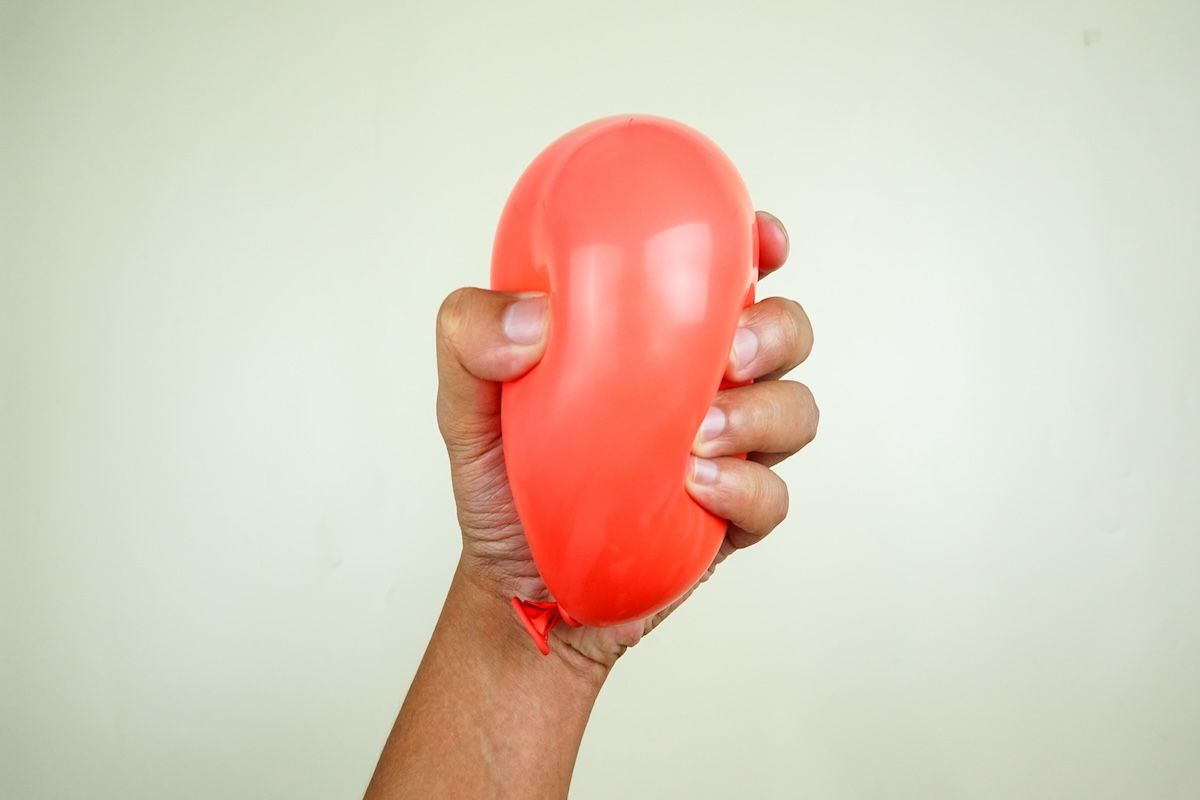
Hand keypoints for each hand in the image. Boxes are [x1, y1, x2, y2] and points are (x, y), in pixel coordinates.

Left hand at [436, 211, 816, 667]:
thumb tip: (534, 317)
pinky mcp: (731, 515)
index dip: (757, 244)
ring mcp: (724, 449)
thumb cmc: (501, 484)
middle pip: (783, 331)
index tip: (760, 240)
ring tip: (698, 437)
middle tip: (727, 355)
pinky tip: (696, 489)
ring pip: (794, 409)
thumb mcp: (465, 404)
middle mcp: (698, 383)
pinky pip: (773, 495)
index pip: (722, 272)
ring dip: (762, 413)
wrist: (515, 589)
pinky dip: (746, 488)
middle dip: (775, 332)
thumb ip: (470, 340)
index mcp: (650, 336)